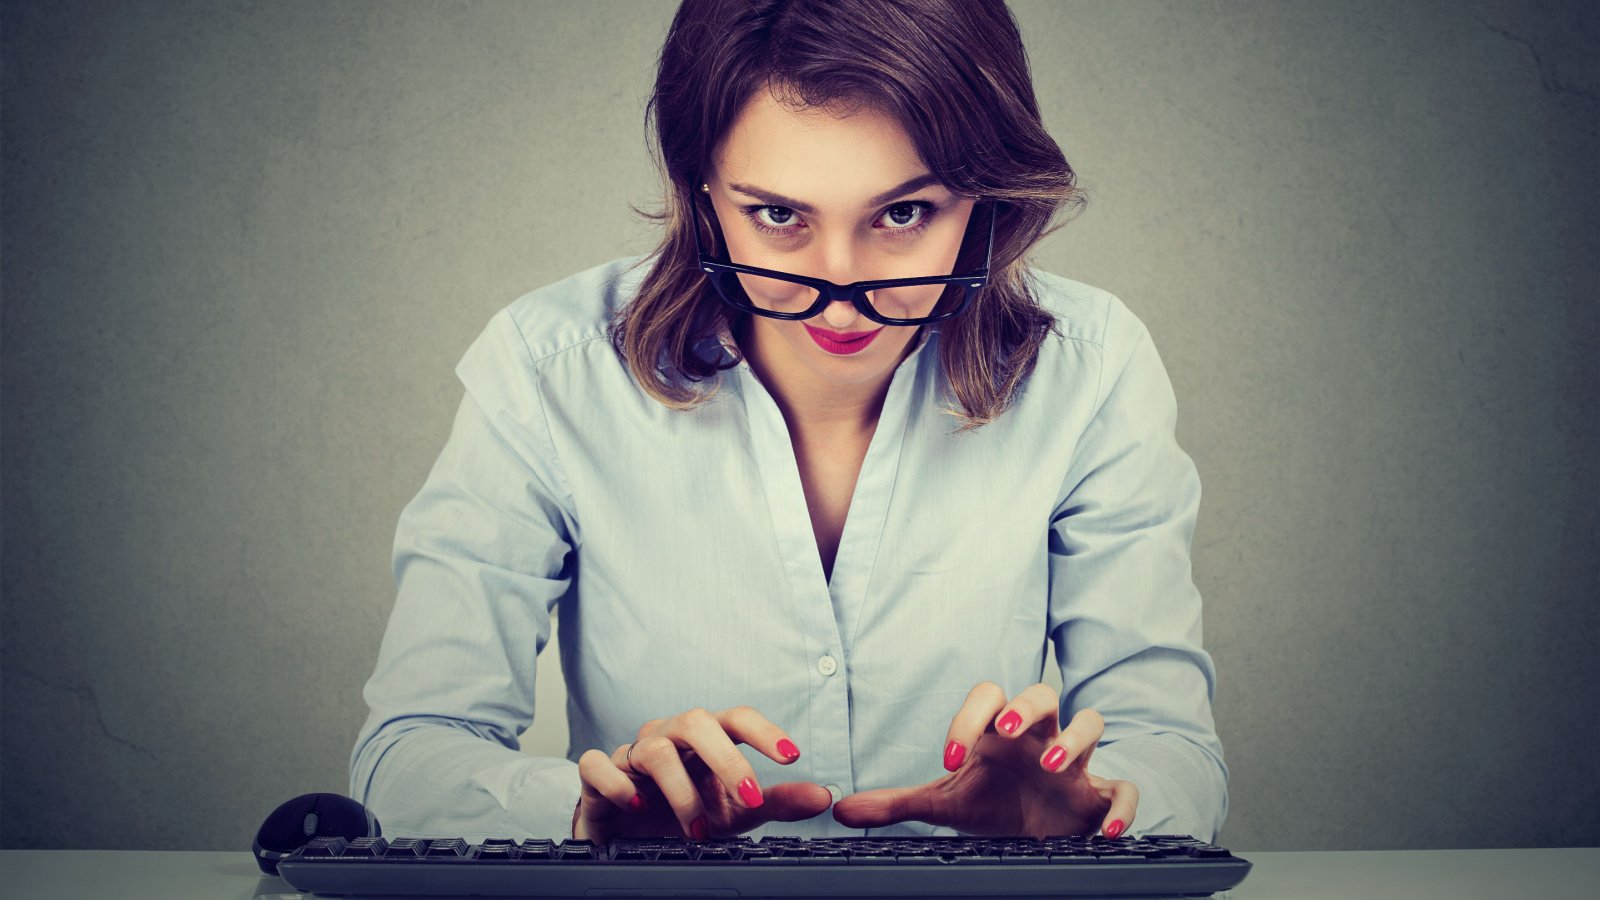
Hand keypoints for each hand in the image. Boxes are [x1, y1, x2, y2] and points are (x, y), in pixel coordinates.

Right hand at [573, 705, 832, 842]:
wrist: (635, 837)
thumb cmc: (689, 812)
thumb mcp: (737, 811)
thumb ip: (777, 802)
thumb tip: (823, 797)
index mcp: (706, 738)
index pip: (737, 719)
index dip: (765, 731)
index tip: (792, 755)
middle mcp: (671, 736)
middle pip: (697, 722)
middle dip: (727, 758)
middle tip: (750, 797)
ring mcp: (634, 753)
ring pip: (653, 749)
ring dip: (681, 790)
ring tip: (699, 828)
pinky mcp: (600, 776)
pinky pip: (599, 765)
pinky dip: (617, 783)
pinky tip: (638, 805)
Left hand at [831, 682, 1137, 838]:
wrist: (1037, 836)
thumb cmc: (993, 805)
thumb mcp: (944, 805)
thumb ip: (896, 804)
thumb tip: (840, 810)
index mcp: (1000, 732)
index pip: (988, 698)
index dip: (969, 719)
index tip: (949, 757)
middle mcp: (1039, 737)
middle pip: (1043, 692)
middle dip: (1028, 707)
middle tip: (1009, 733)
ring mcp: (1075, 764)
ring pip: (1089, 723)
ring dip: (1073, 739)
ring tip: (1051, 764)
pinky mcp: (1100, 796)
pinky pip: (1124, 788)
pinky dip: (1122, 805)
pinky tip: (1108, 829)